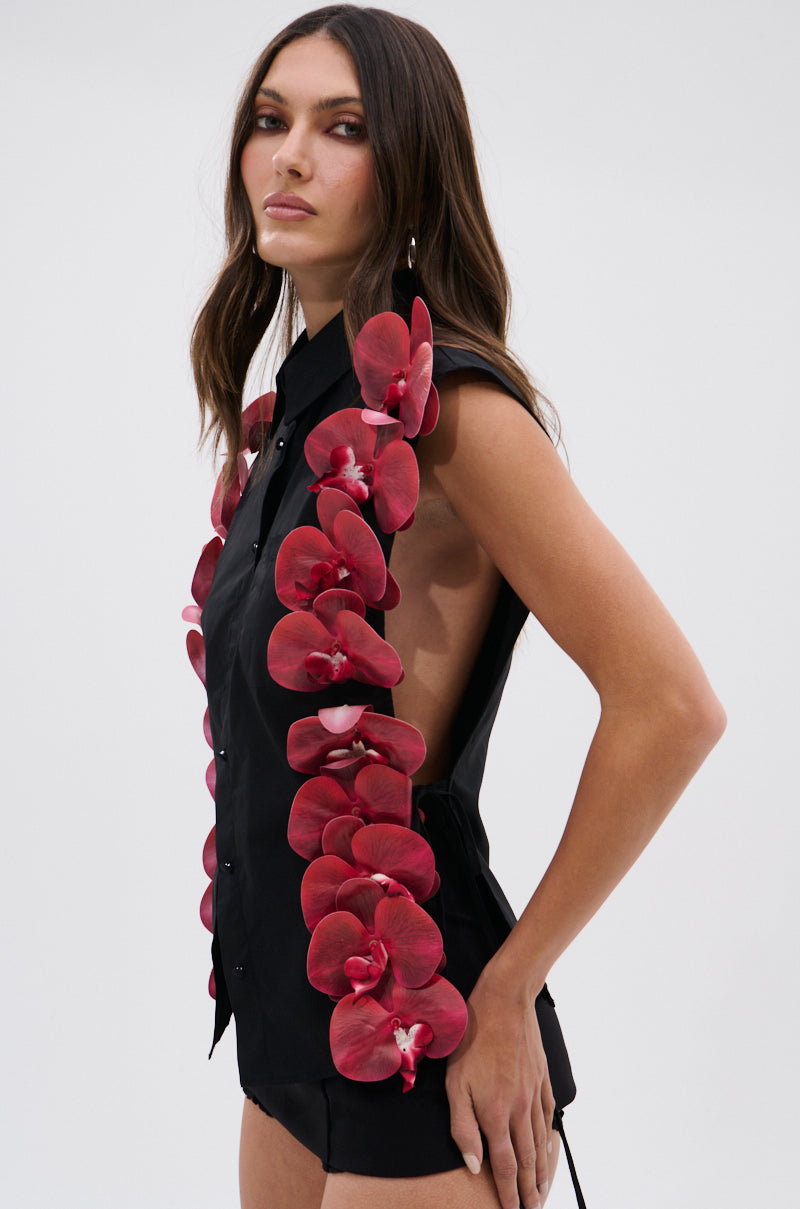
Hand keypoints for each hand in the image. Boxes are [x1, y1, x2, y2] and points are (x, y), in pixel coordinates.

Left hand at [446, 972, 555, 1208]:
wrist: (504, 1001)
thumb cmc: (471, 1039)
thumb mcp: (455, 1083)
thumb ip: (463, 1127)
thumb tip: (474, 1165)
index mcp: (496, 1114)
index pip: (505, 1167)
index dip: (509, 1194)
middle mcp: (520, 1110)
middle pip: (528, 1161)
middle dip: (530, 1191)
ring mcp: (535, 1094)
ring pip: (541, 1143)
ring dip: (542, 1171)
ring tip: (542, 1191)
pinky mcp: (543, 1079)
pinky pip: (549, 1118)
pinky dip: (550, 1139)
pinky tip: (549, 1148)